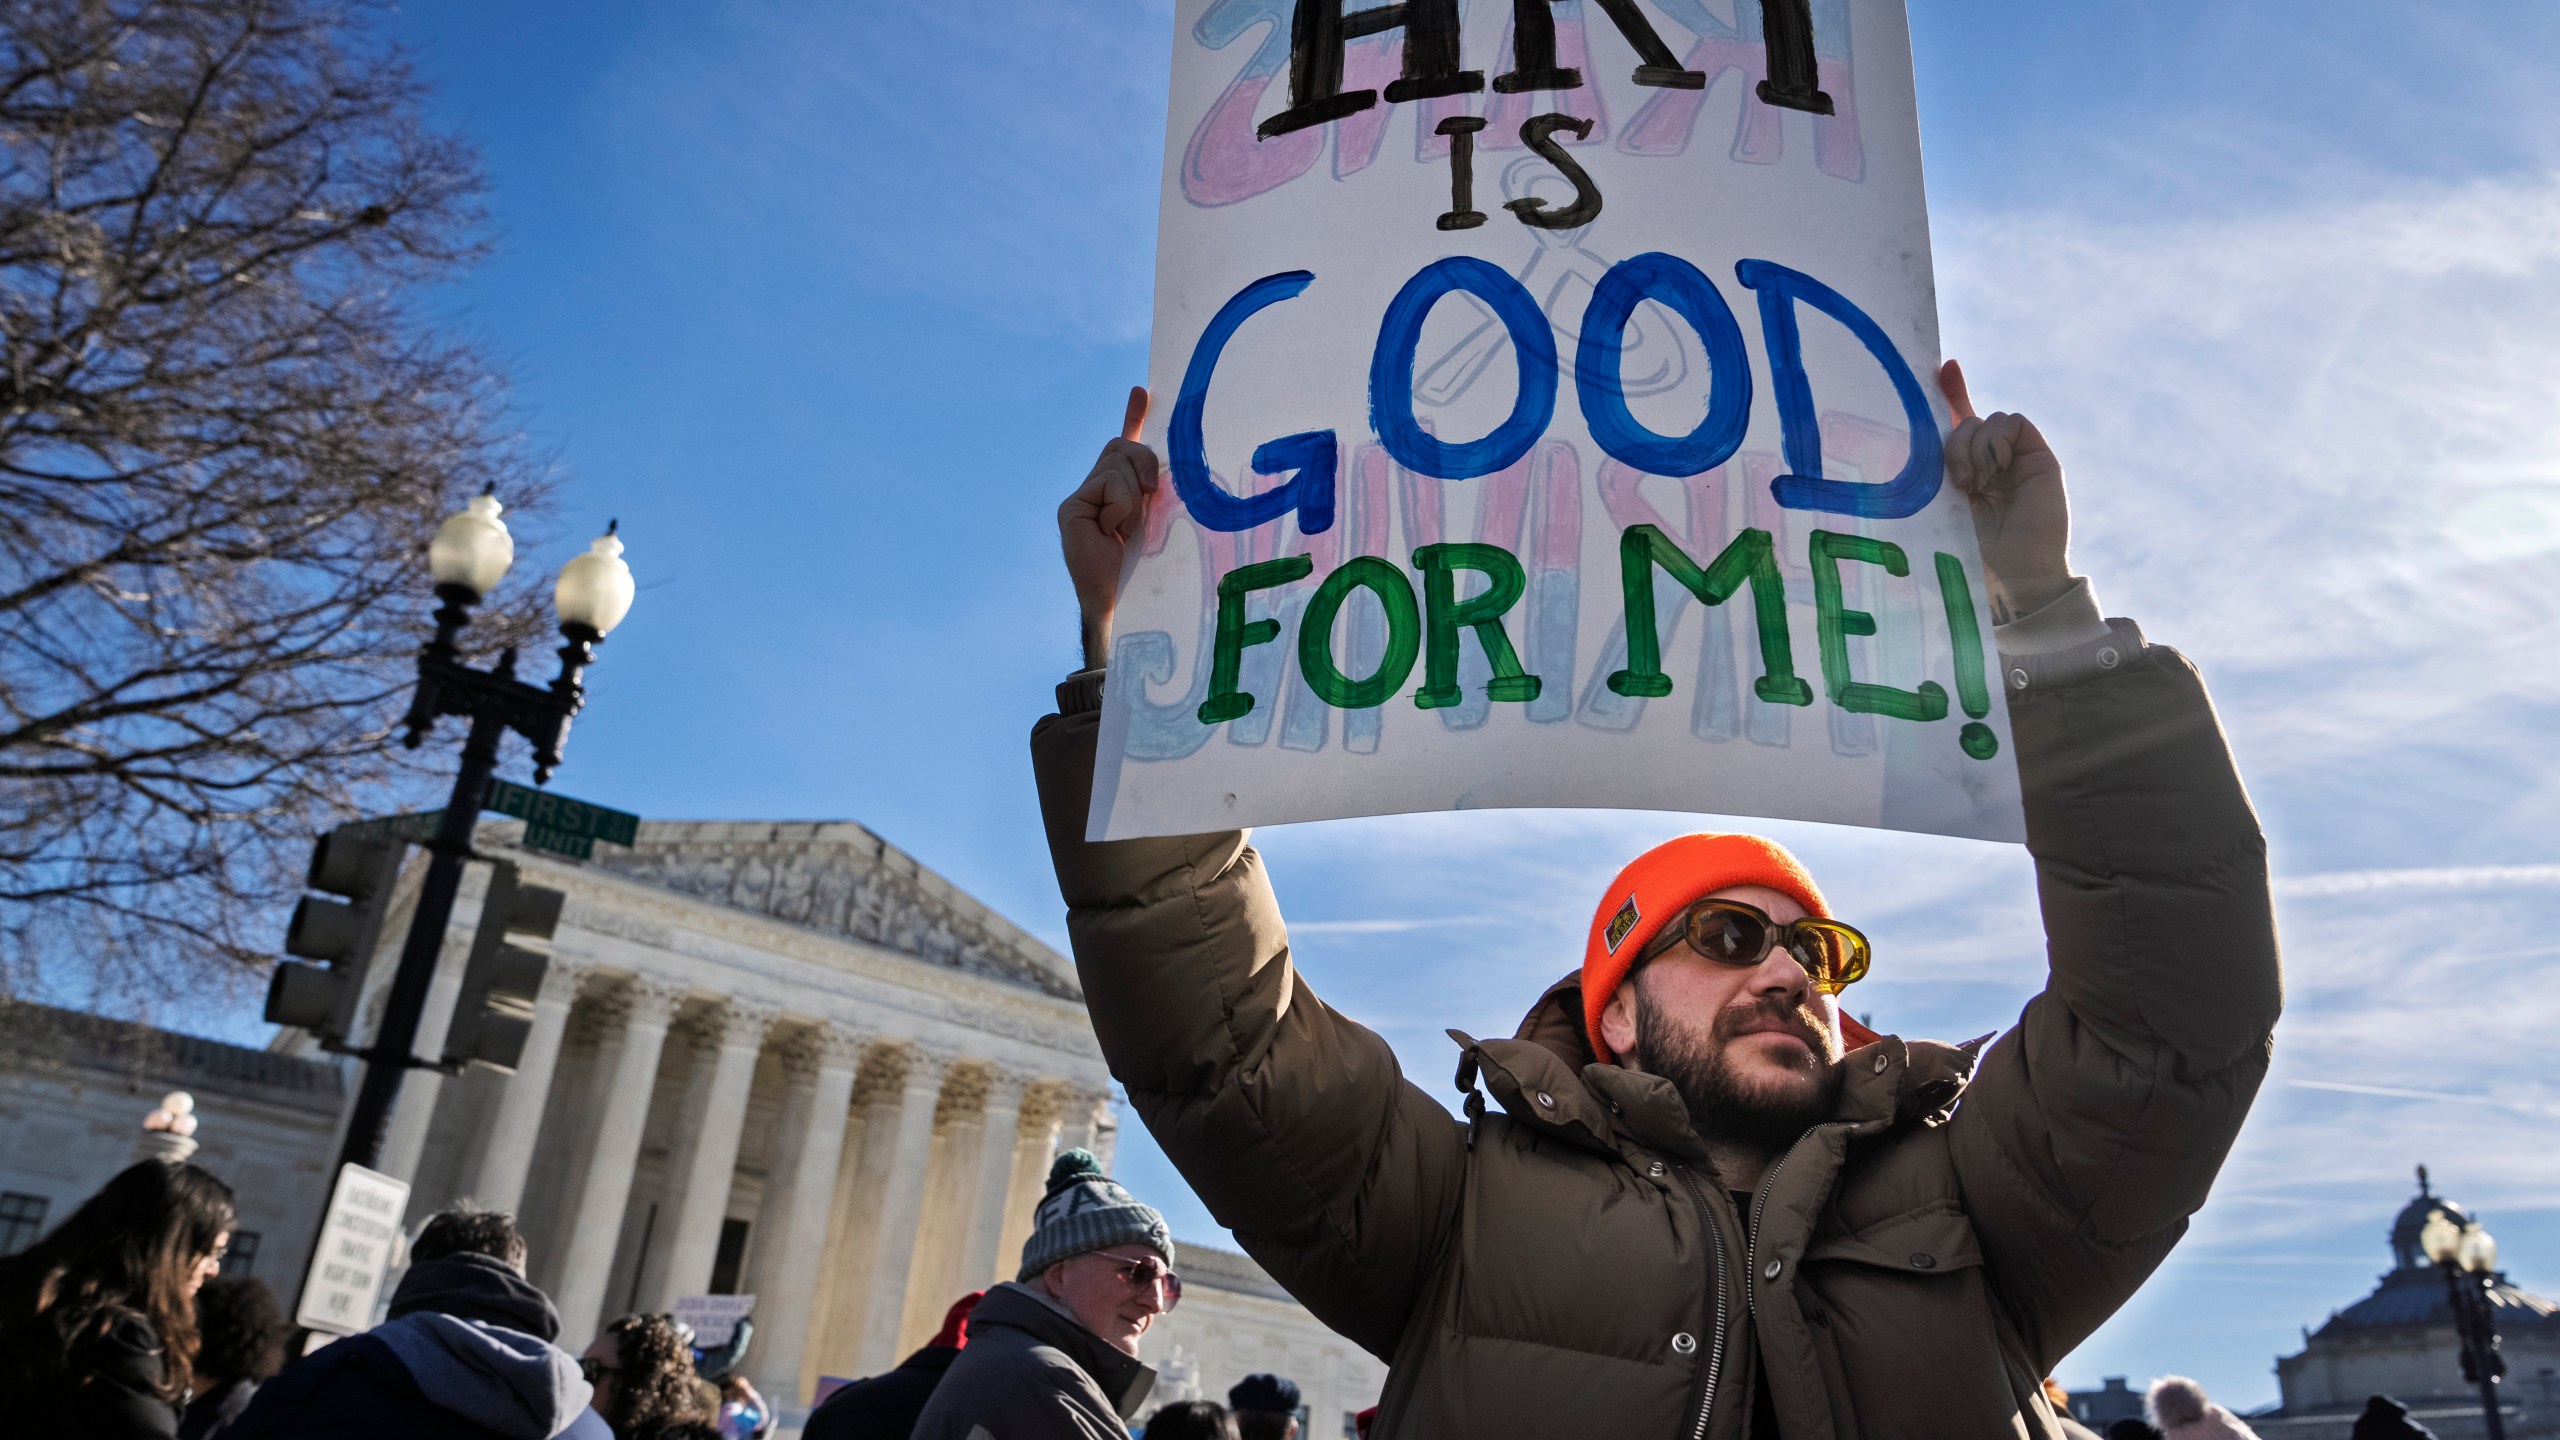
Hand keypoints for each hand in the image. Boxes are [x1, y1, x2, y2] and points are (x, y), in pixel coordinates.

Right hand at [1058, 386, 1158, 667]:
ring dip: (1134, 495)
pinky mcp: (1071, 508)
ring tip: (1128, 530)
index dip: (1134, 417)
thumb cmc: (1150, 570)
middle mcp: (1096, 491)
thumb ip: (1158, 492)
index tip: (1141, 391)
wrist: (1124, 605)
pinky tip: (1112, 531)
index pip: (1126, 447)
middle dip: (1144, 463)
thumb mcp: (1161, 521)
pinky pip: (1107, 485)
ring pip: (1117, 465)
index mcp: (1121, 493)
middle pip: (1122, 447)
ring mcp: (1080, 499)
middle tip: (1152, 496)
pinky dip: (1119, 505)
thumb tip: (1175, 467)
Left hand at [1939, 359, 2072, 622]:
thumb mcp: (1938, 502)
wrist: (2012, 575)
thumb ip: (1933, 466)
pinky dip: (1997, 441)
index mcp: (1963, 472)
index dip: (1951, 391)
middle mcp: (1989, 461)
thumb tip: (1920, 437)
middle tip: (1957, 481)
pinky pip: (2012, 422)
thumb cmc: (1970, 551)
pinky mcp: (2037, 456)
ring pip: (1985, 420)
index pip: (1956, 422)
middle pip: (1965, 420)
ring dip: (1973, 447)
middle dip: (1953, 442)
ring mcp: (2014, 458)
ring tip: (1976, 485)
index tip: (1943, 366)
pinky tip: (1997, 471)